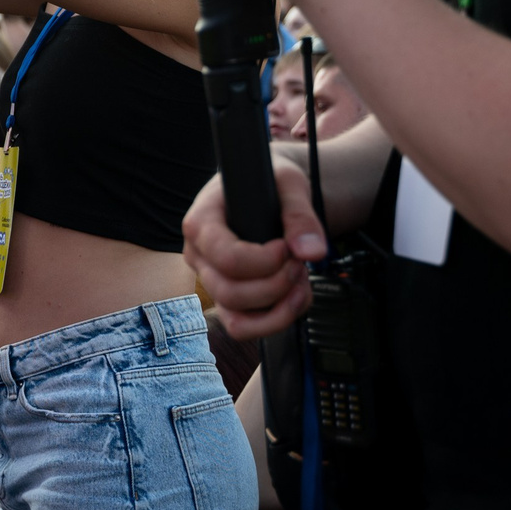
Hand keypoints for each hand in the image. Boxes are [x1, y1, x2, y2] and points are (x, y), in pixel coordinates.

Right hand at [179, 158, 327, 339]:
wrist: (269, 189)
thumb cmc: (269, 181)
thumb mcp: (288, 183)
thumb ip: (301, 214)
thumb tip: (311, 251)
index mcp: (201, 221)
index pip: (226, 258)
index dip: (264, 261)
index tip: (286, 246)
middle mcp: (199, 255)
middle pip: (230, 293)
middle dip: (276, 284)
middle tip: (298, 261)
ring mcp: (211, 280)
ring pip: (236, 320)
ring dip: (278, 308)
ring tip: (300, 280)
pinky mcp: (228, 299)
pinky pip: (244, 328)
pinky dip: (275, 321)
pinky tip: (295, 295)